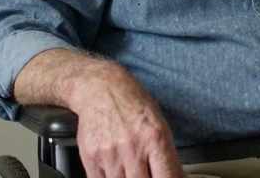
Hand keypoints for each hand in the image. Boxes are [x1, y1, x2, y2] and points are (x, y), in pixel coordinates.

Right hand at [67, 63, 184, 177]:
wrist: (100, 88)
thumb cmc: (132, 104)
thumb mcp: (159, 125)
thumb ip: (168, 156)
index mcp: (154, 138)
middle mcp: (132, 147)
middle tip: (143, 172)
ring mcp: (110, 154)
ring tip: (129, 169)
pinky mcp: (91, 158)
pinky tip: (114, 171)